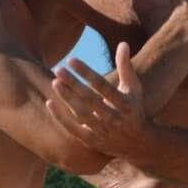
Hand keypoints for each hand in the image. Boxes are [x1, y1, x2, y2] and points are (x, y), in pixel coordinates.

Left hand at [49, 41, 154, 160]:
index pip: (103, 86)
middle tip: (59, 69)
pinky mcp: (92, 142)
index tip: (71, 60)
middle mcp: (114, 119)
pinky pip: (73, 130)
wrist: (138, 145)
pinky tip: (49, 103)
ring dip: (67, 98)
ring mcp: (103, 132)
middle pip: (90, 100)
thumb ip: (126, 67)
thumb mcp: (134, 88)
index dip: (87, 73)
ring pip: (81, 114)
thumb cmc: (134, 109)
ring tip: (54, 82)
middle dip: (73, 84)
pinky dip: (61, 117)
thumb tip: (122, 43)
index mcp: (126, 105)